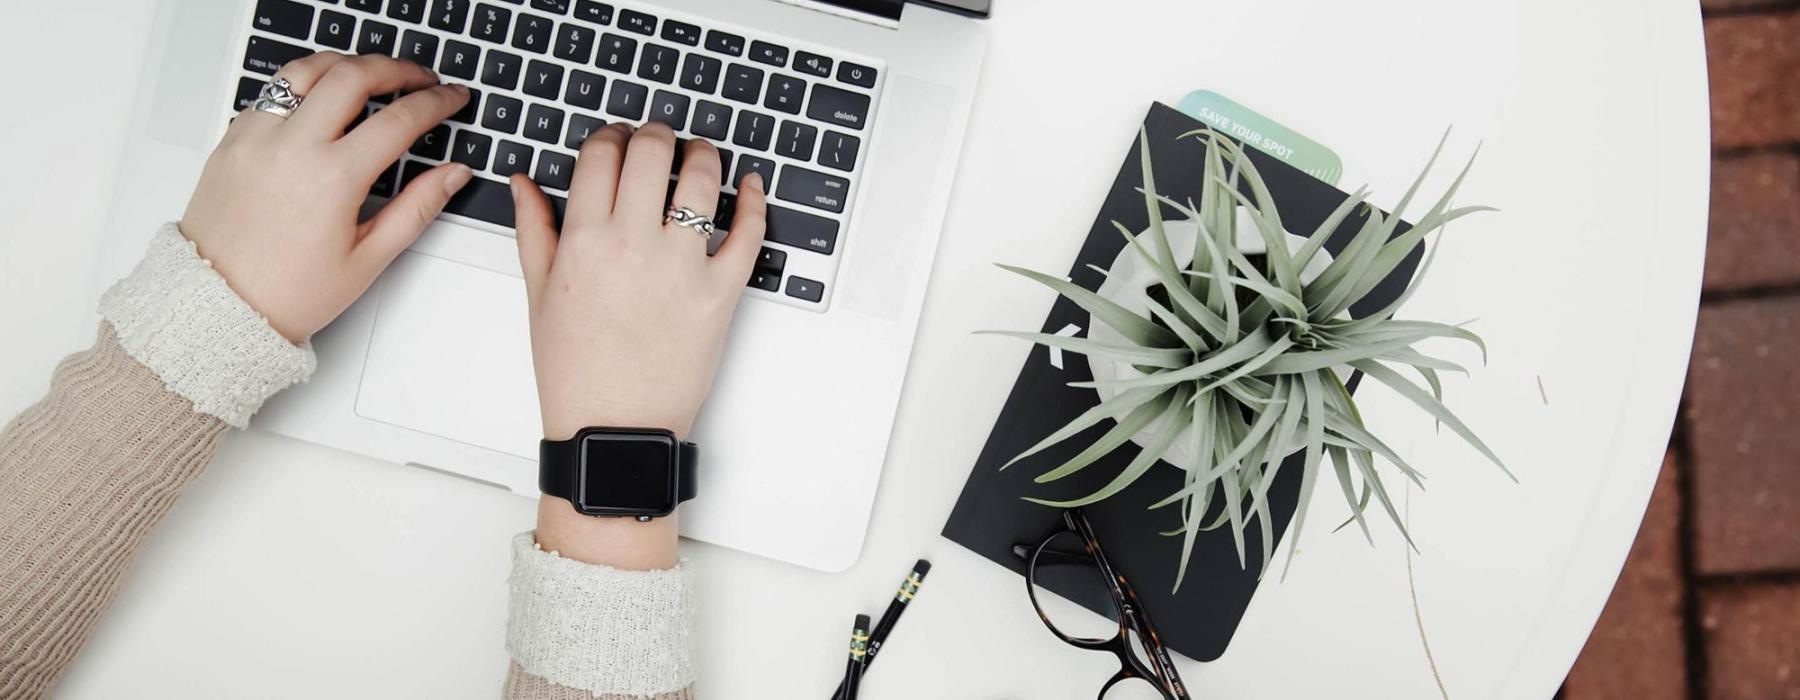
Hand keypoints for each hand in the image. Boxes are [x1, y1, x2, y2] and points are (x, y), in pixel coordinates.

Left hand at [180, 52, 472, 341]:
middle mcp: (292, 147)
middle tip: (420, 78)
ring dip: (346, 65)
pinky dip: (305, 86)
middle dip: (396, 69)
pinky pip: (273, 93)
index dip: (436, 102)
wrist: (218, 306)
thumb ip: (417, 208)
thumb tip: (452, 175)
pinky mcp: (232, 140)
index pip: (399, 119)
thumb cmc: (288, 292)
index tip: (451, 98)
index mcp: (333, 178)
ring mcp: (256, 138)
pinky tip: (322, 102)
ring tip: (371, 75)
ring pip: (307, 70)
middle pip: (353, 75)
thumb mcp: (368, 258)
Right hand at [512, 122, 767, 441]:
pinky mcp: (721, 292)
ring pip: (702, 179)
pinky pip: (748, 232)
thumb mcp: (539, 295)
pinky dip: (755, 201)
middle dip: (657, 134)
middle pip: (652, 152)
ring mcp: (681, 266)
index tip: (618, 140)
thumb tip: (524, 183)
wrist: (614, 428)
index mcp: (584, 240)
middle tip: (659, 140)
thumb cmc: (575, 370)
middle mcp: (633, 244)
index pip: (602, 154)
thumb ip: (534, 230)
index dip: (611, 135)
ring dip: (704, 155)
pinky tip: (751, 186)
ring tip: (700, 157)